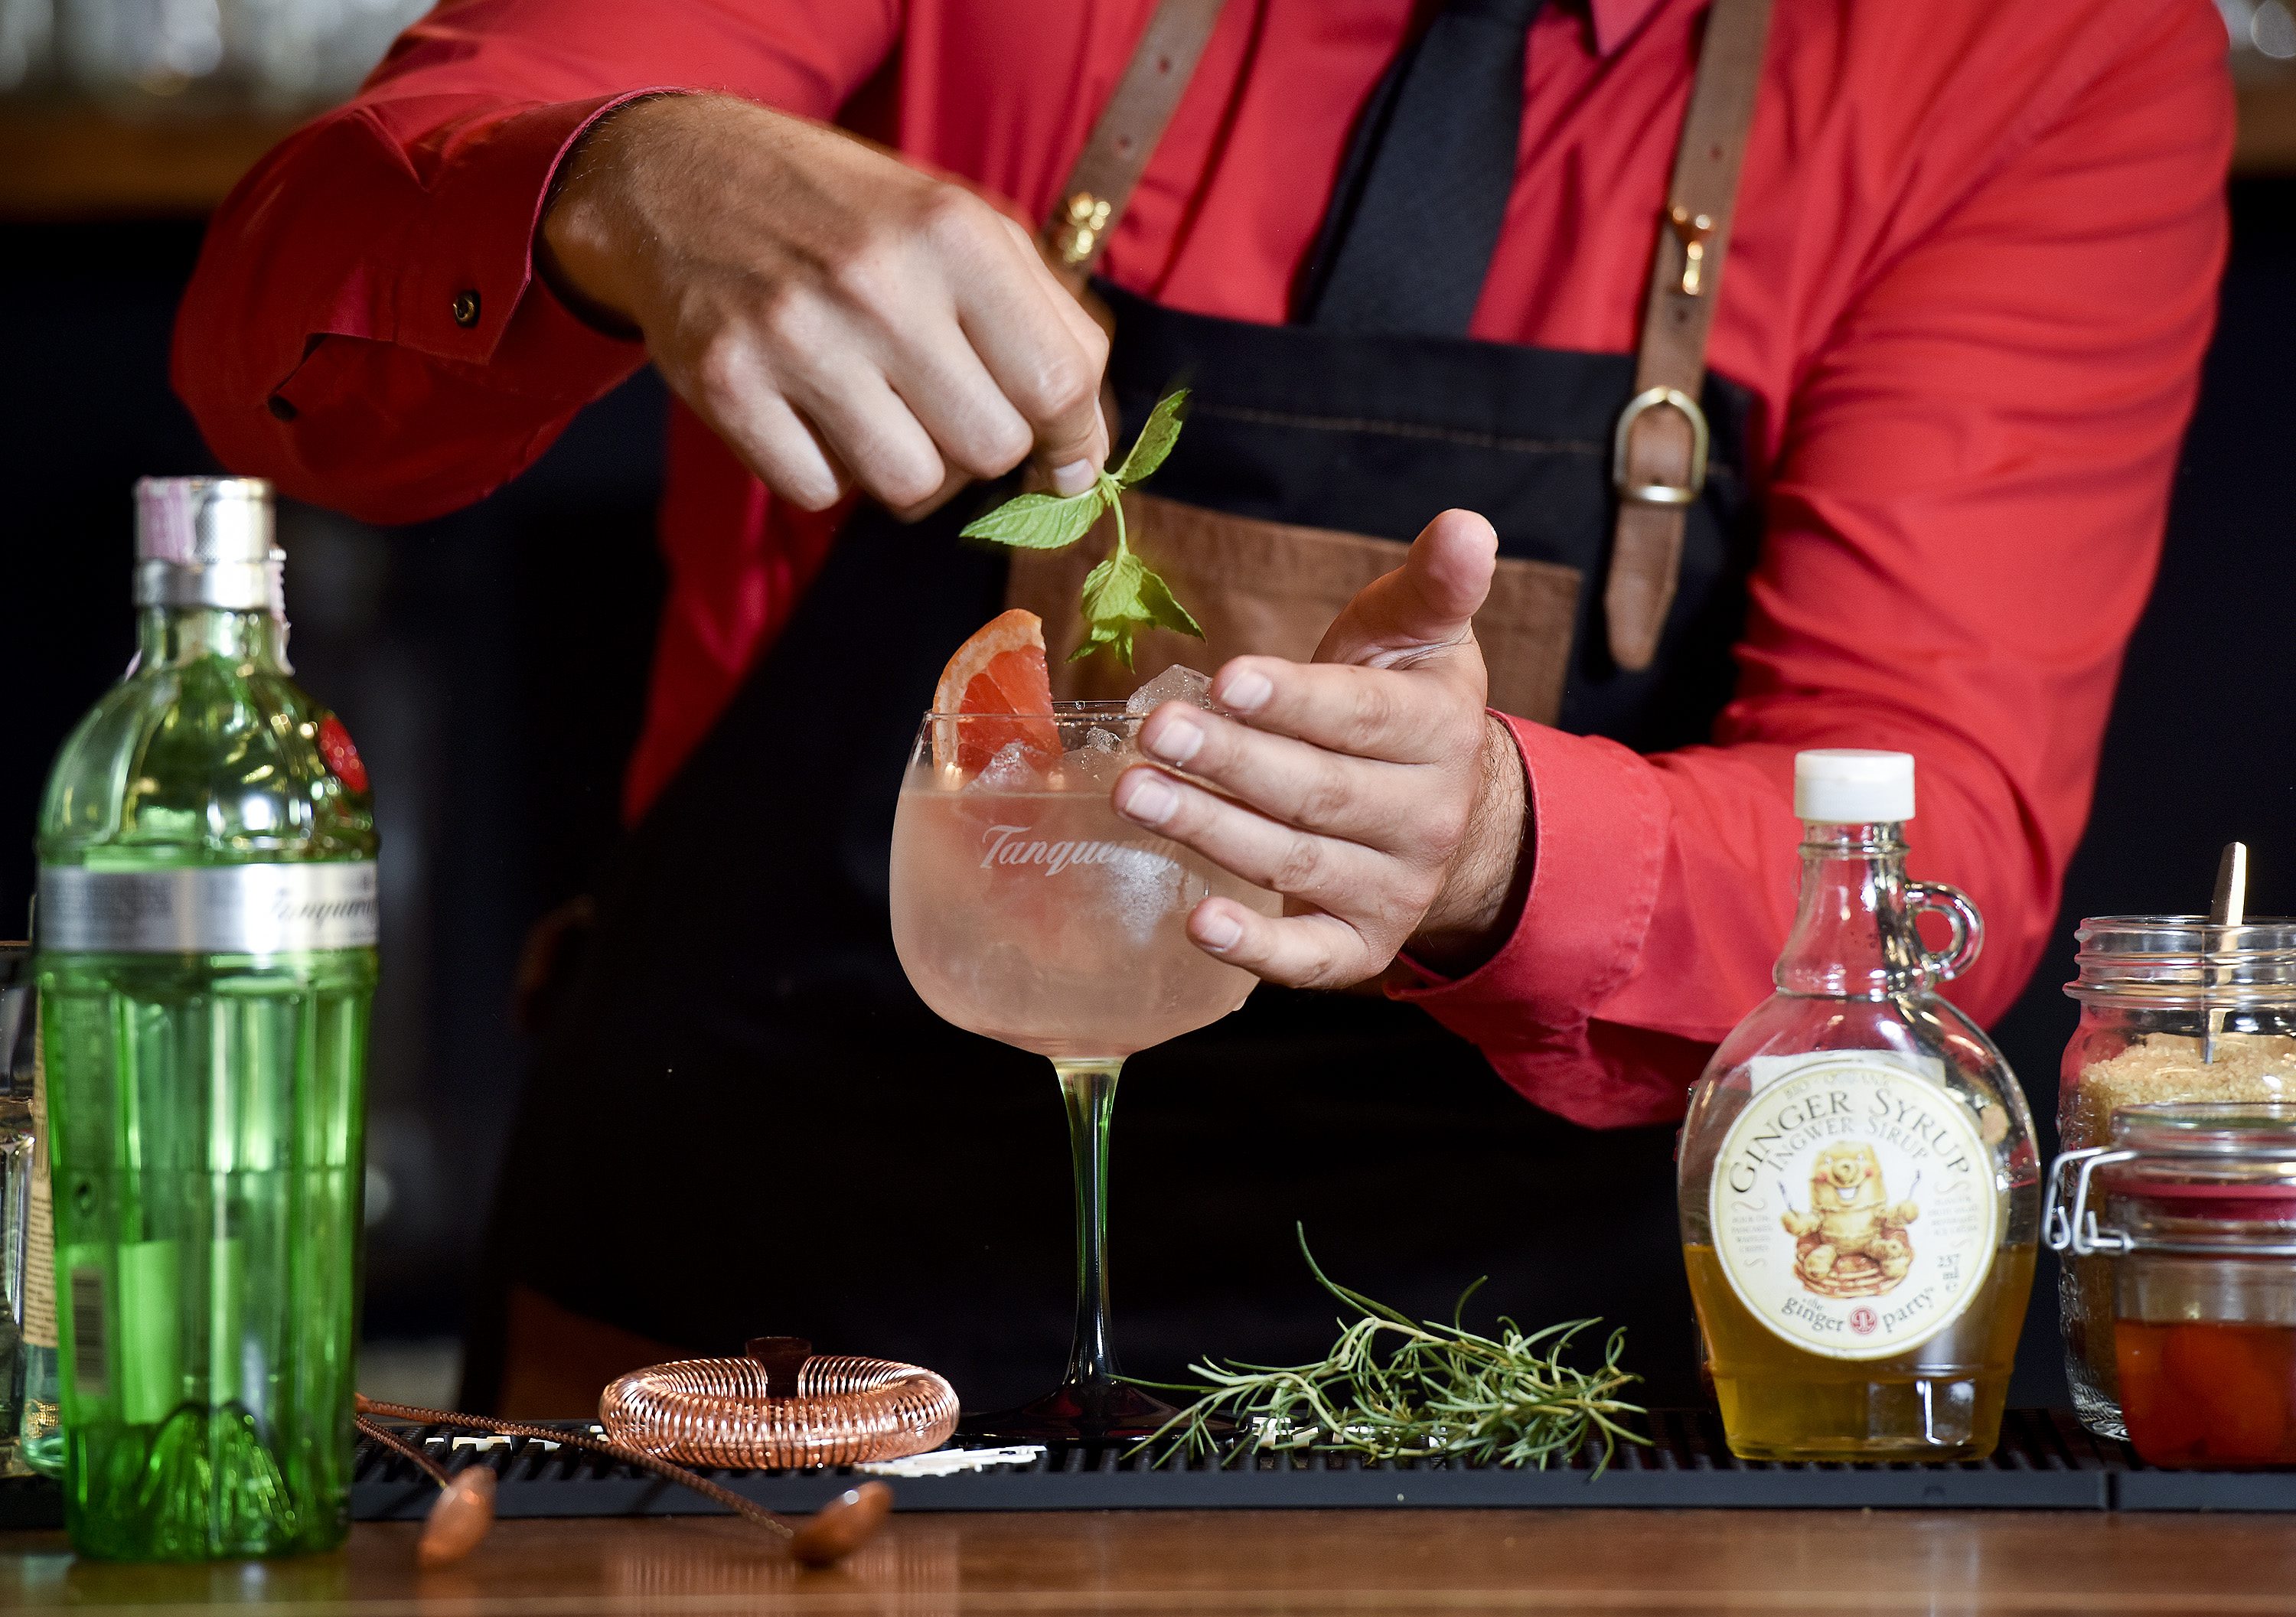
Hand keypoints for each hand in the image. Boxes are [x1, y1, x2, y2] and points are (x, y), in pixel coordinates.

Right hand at [538, 94, 1109, 516]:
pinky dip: (828, 472)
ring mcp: (795, 337)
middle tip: (950, 412)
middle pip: (991, 449)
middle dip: (983, 449)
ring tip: (884, 412)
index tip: (1062, 455)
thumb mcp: (963, 226)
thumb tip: (1086, 456)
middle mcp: (876, 282)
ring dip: (910, 469)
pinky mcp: (726, 384)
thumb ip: (1048, 326)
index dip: (1072, 440)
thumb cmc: (852, 218)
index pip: (1059, 384)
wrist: (683, 175)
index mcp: (954, 232)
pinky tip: (814, 413)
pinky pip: (820, 493)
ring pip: (911, 486)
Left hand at [1110, 510, 1530, 988]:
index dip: (1294, 699)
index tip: (1229, 679)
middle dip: (1230, 762)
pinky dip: (1257, 948)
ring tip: (1136, 795)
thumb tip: (1467, 525)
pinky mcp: (1361, 945)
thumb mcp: (1418, 637)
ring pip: (1296, 863)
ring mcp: (1394, 886)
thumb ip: (1432, 585)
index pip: (1360, 715)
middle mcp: (1424, 815)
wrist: (1448, 813)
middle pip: (1316, 790)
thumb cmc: (1400, 704)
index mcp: (1438, 729)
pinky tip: (1198, 922)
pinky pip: (1310, 957)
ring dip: (1211, 832)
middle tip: (1153, 732)